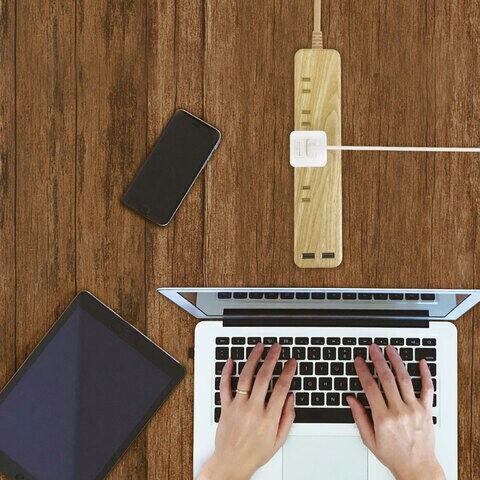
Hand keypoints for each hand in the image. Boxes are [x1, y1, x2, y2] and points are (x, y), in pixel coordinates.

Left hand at [198, 343, 295, 479]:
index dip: (288, 372)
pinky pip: (224, 386)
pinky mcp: (225, 407)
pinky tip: (231, 360)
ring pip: (245, 377)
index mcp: (268, 418)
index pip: (281, 388)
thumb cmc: (255, 453)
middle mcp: (253, 410)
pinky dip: (226, 372)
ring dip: (253, 359)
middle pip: (264, 377)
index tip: (291, 362)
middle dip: (272, 359)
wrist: (231, 463)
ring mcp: (238, 407)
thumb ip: (287, 417)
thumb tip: (290, 397)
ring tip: (259, 347)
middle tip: (276, 348)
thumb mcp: (278, 440)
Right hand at [347, 344, 444, 479]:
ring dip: (396, 361)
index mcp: (383, 418)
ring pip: (405, 379)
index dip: (363, 371)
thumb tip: (351, 399)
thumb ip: (359, 417)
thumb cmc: (394, 455)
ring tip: (390, 349)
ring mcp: (414, 409)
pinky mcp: (427, 410)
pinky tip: (421, 362)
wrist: (418, 468)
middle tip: (372, 348)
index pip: (370, 387)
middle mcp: (399, 411)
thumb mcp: (369, 440)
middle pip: (386, 378)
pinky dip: (425, 374)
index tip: (359, 360)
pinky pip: (427, 388)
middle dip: (378, 360)